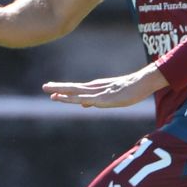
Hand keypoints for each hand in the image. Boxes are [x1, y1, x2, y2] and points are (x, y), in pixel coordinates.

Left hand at [42, 67, 166, 108]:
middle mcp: (95, 89)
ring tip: (50, 91)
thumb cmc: (131, 89)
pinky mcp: (104, 98)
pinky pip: (87, 99)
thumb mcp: (111, 96)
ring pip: (77, 92)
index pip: (76, 89)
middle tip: (43, 87)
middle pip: (73, 88)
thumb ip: (96, 99)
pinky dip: (75, 98)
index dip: (63, 90)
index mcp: (96, 88)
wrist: (142, 83)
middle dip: (58, 88)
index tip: (51, 91)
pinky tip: (68, 99)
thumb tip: (82, 104)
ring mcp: (99, 93)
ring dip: (63, 92)